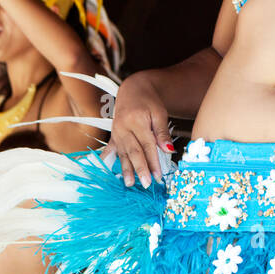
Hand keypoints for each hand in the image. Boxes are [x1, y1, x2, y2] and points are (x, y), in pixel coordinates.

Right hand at [101, 73, 172, 187]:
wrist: (134, 89)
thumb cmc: (149, 101)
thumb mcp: (159, 113)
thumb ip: (162, 132)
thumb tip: (168, 150)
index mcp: (137, 120)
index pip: (147, 145)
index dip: (153, 161)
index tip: (159, 176)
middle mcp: (124, 127)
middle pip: (133, 151)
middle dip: (140, 169)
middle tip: (146, 184)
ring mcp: (116, 132)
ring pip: (122, 153)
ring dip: (126, 170)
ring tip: (130, 183)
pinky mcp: (113, 135)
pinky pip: (111, 149)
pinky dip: (108, 160)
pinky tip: (106, 171)